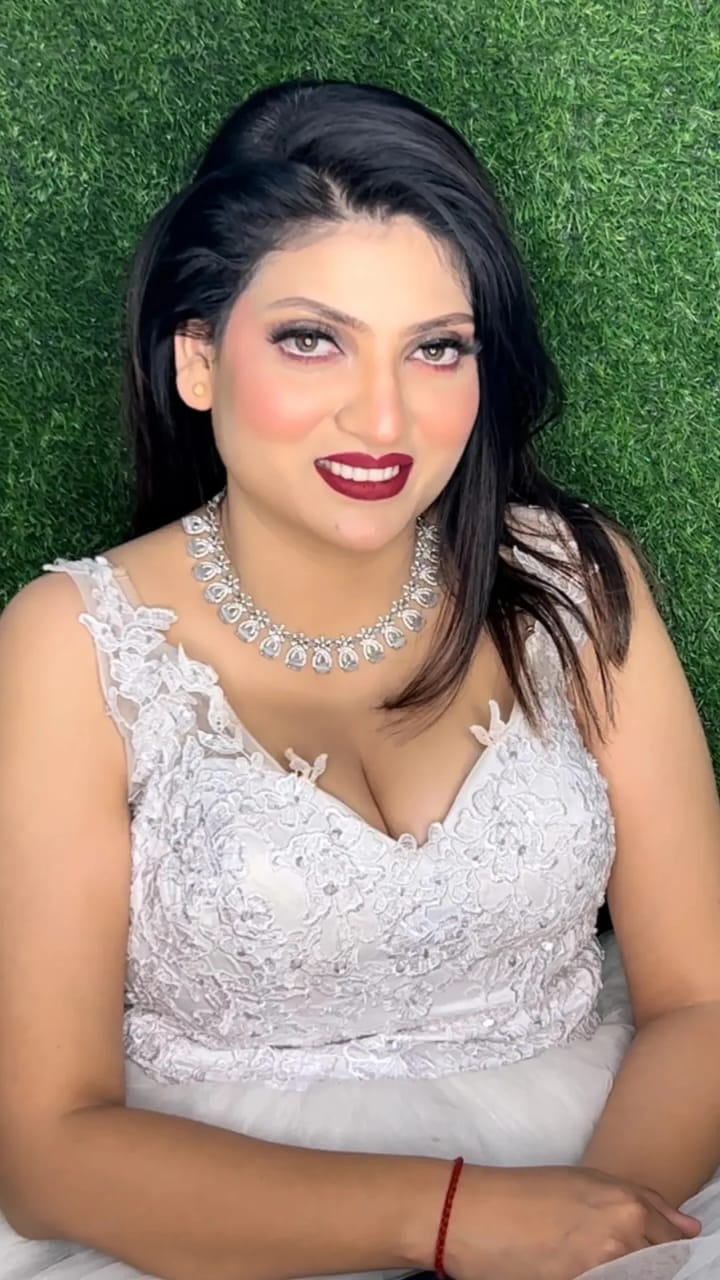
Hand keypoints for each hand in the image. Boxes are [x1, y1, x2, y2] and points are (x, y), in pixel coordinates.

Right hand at [440, 1164, 700, 1279]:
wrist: (474, 1214)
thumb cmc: (526, 1192)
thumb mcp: (587, 1182)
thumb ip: (642, 1201)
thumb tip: (689, 1228)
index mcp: (628, 1204)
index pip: (672, 1240)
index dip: (663, 1245)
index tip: (648, 1247)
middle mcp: (623, 1237)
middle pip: (659, 1264)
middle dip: (644, 1261)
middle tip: (602, 1249)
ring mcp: (604, 1269)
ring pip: (635, 1276)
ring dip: (620, 1268)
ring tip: (581, 1254)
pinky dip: (599, 1275)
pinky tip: (569, 1264)